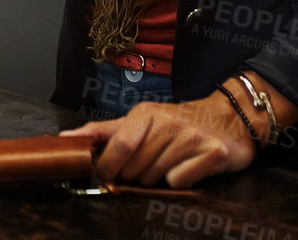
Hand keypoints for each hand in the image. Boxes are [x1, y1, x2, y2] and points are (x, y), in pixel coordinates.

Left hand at [59, 93, 257, 188]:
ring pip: (157, 177)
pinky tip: (191, 166)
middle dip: (136, 174)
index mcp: (145, 114)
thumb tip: (67, 138)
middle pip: (135, 168)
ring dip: (159, 177)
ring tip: (172, 160)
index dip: (108, 165)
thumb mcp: (141, 121)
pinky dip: (182, 181)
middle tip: (151, 162)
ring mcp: (190, 137)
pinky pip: (181, 182)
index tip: (103, 176)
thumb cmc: (178, 123)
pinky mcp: (212, 153)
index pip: (119, 144)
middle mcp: (168, 122)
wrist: (229, 118)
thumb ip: (105, 132)